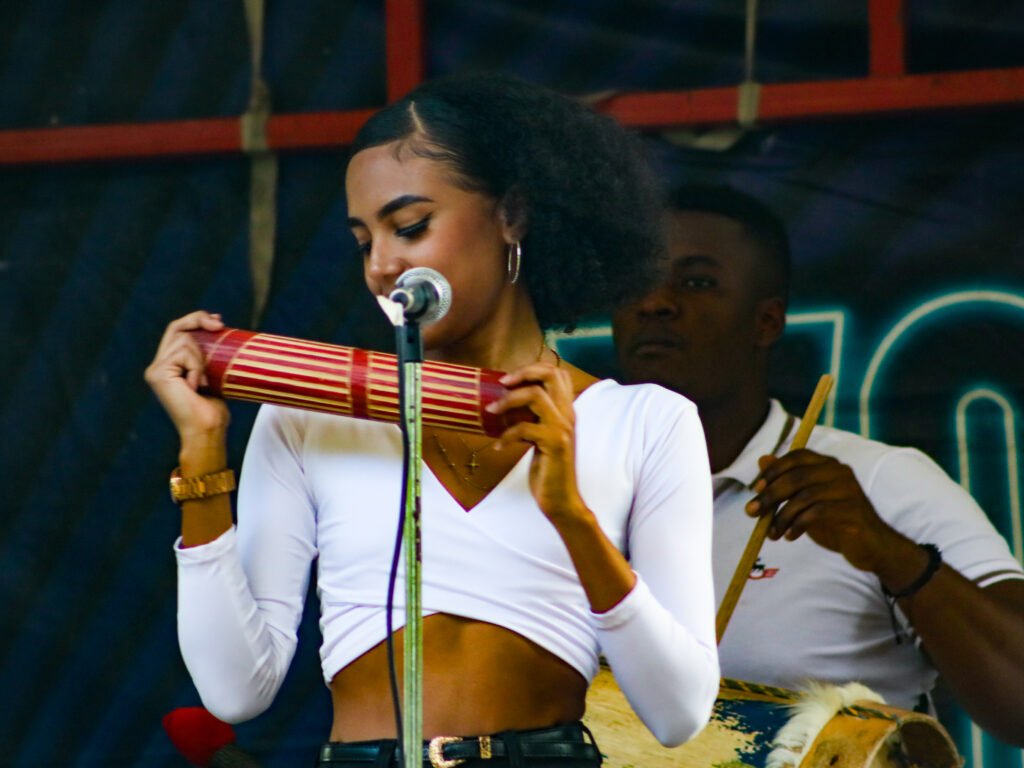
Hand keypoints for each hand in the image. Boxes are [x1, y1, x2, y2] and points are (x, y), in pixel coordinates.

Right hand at [144, 311, 230, 441]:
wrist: (206, 431)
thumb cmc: (213, 410)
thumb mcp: (213, 377)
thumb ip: (208, 358)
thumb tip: (218, 331)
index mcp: (168, 366)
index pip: (177, 332)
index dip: (196, 320)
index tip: (218, 320)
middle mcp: (158, 366)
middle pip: (176, 327)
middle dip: (199, 320)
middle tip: (220, 324)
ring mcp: (156, 369)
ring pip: (185, 340)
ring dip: (203, 358)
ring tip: (205, 382)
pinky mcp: (158, 373)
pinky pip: (185, 353)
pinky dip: (197, 366)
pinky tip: (197, 386)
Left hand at [487, 361, 586, 522]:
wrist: (561, 499)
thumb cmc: (548, 469)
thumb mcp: (541, 439)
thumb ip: (533, 420)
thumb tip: (505, 405)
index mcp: (565, 411)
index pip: (558, 374)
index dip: (533, 369)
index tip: (510, 378)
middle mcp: (567, 415)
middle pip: (551, 375)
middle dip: (523, 373)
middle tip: (502, 383)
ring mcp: (562, 428)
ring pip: (536, 395)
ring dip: (508, 400)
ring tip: (491, 411)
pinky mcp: (554, 444)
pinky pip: (524, 428)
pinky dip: (506, 434)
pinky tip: (498, 446)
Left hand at [746, 449, 898, 572]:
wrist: (871, 546)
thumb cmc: (835, 522)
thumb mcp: (806, 501)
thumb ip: (786, 481)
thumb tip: (762, 460)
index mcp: (828, 465)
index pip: (796, 457)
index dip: (773, 471)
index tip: (756, 489)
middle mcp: (840, 472)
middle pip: (796, 477)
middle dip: (769, 496)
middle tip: (751, 512)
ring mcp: (848, 490)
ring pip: (804, 497)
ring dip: (781, 517)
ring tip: (772, 533)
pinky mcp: (852, 511)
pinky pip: (816, 514)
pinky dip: (797, 525)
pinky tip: (790, 537)